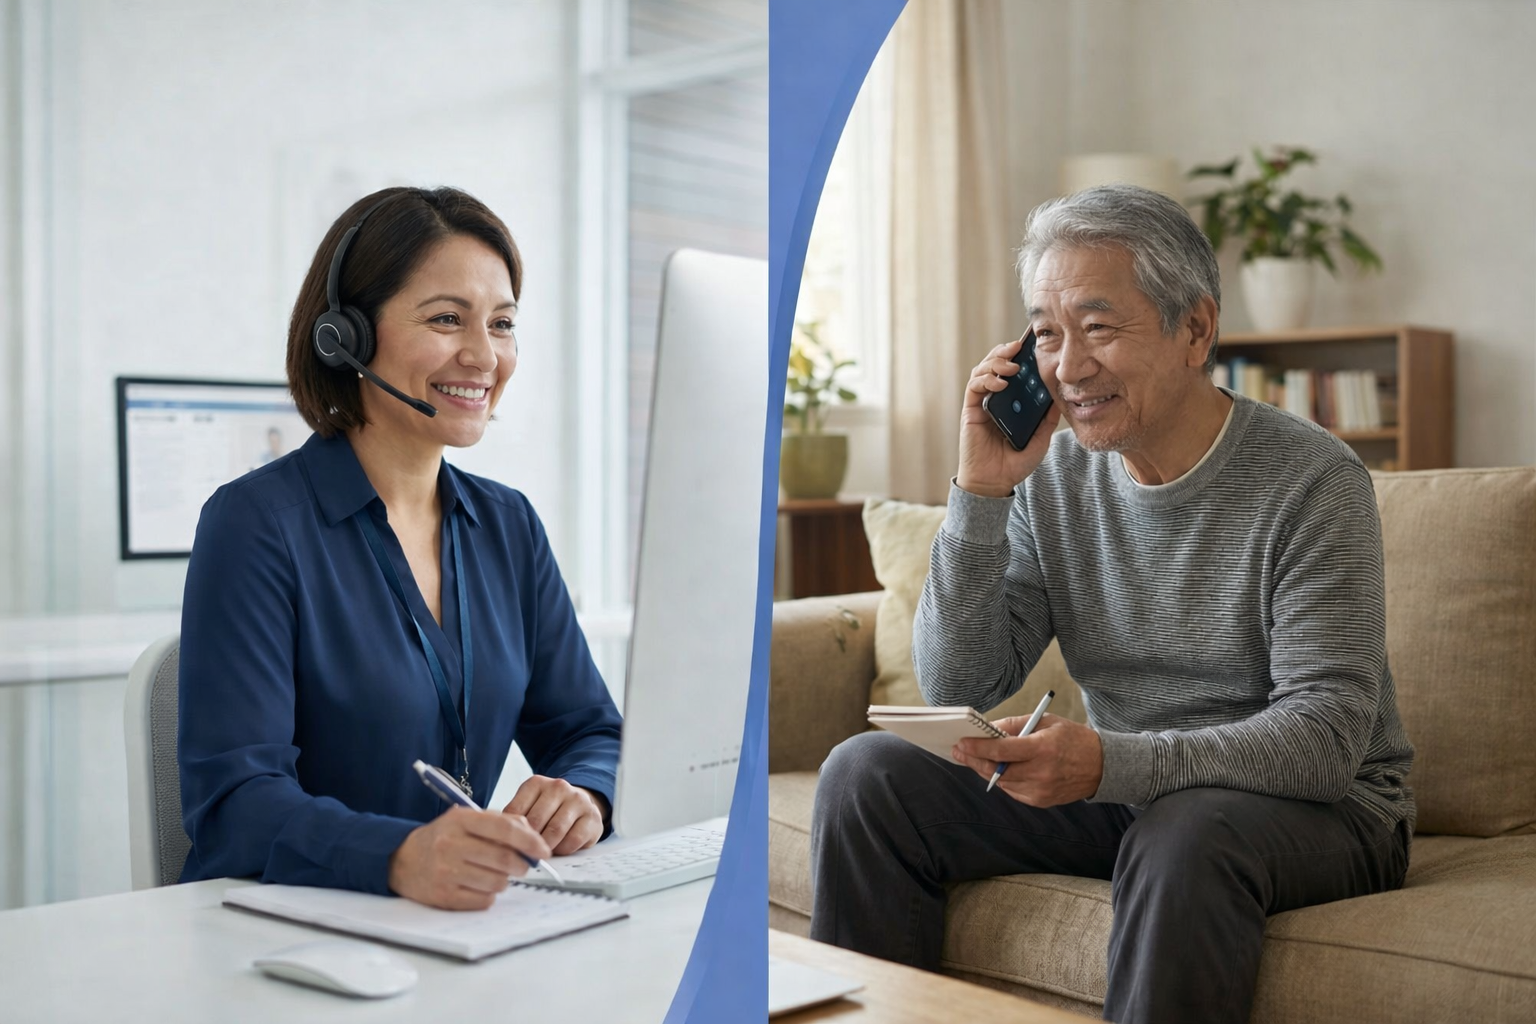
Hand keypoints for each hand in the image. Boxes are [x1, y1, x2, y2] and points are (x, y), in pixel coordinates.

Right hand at [388, 806, 550, 910]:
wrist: (401, 859)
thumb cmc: (442, 838)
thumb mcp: (466, 820)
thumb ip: (500, 823)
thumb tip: (532, 837)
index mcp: (460, 821)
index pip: (504, 829)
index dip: (530, 841)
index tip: (544, 851)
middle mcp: (451, 845)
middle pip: (504, 858)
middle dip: (521, 864)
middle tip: (522, 865)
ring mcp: (446, 872)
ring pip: (497, 882)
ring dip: (504, 880)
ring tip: (495, 874)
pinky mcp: (443, 896)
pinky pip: (484, 900)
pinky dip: (489, 895)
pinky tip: (479, 885)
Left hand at [501, 776, 604, 855]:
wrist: (581, 804)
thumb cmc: (549, 810)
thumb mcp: (529, 807)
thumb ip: (516, 820)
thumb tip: (499, 842)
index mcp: (536, 783)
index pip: (516, 811)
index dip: (510, 833)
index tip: (508, 846)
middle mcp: (558, 787)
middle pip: (536, 822)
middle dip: (528, 842)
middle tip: (525, 855)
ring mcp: (577, 800)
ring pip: (555, 831)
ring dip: (546, 847)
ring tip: (542, 853)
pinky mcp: (592, 817)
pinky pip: (573, 840)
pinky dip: (563, 850)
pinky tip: (560, 848)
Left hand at [951, 713, 1102, 806]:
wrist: (1101, 766)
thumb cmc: (1072, 738)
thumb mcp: (1046, 722)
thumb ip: (1015, 725)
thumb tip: (987, 728)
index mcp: (1043, 748)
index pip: (1002, 750)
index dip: (978, 748)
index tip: (962, 743)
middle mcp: (1041, 772)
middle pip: (997, 770)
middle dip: (974, 760)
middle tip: (959, 751)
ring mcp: (1041, 790)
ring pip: (1002, 782)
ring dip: (985, 770)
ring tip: (973, 758)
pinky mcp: (1041, 801)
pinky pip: (1013, 791)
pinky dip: (1002, 780)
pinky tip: (997, 769)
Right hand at [957, 336, 1061, 497]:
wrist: (995, 481)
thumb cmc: (1016, 462)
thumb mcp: (1040, 437)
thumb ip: (1047, 418)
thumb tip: (1059, 396)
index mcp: (1011, 401)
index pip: (1013, 371)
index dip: (1020, 356)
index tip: (1032, 345)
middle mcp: (995, 398)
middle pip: (995, 364)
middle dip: (1005, 351)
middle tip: (1019, 347)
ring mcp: (982, 403)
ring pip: (982, 370)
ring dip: (995, 362)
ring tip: (1012, 365)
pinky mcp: (971, 410)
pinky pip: (974, 386)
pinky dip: (986, 379)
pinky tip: (1000, 383)